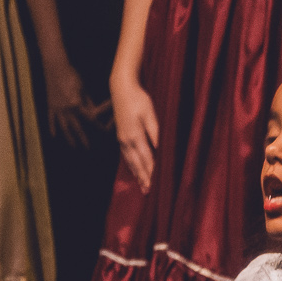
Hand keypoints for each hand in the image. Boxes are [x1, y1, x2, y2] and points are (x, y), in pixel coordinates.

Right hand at [45, 61, 108, 146]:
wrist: (54, 67)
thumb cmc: (71, 74)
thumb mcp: (83, 87)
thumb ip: (88, 101)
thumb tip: (95, 111)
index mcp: (77, 103)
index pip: (90, 118)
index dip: (98, 125)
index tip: (104, 131)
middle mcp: (67, 109)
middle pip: (76, 127)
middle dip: (82, 138)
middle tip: (87, 148)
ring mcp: (57, 108)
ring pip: (63, 126)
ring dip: (68, 137)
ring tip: (73, 146)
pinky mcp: (50, 106)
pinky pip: (51, 119)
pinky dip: (52, 128)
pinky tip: (54, 136)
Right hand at [110, 70, 159, 190]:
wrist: (121, 89)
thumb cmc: (139, 99)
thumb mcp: (150, 115)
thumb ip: (155, 132)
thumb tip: (161, 148)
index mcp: (135, 136)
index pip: (146, 159)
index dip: (152, 172)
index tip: (158, 184)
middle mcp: (126, 141)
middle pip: (137, 164)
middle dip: (144, 178)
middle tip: (149, 191)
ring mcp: (122, 139)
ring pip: (130, 161)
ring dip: (137, 174)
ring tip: (143, 186)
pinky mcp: (120, 136)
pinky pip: (126, 156)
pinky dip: (131, 165)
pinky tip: (134, 170)